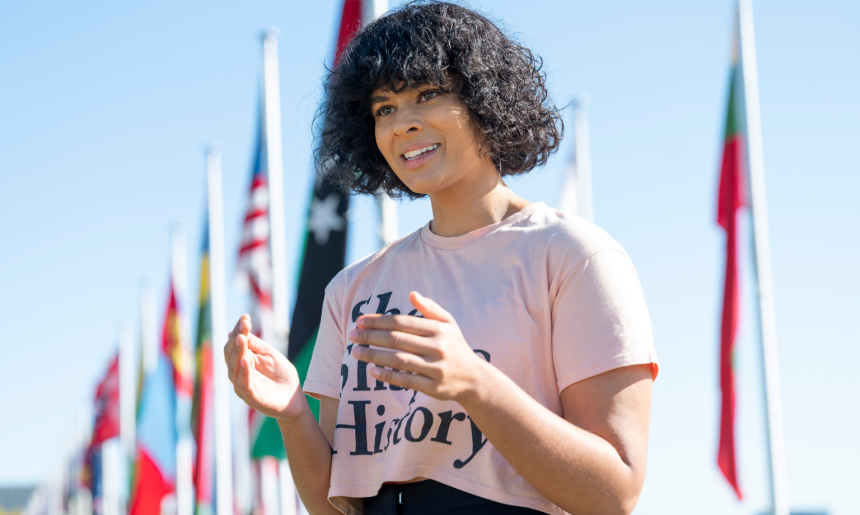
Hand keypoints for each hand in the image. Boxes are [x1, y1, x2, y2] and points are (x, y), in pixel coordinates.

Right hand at [224, 314, 304, 420]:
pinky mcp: (251, 397)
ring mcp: (243, 385)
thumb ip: (255, 344)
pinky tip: (246, 359)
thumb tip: (238, 330)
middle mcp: (238, 373)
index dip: (238, 330)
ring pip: (234, 368)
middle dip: (236, 338)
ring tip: (241, 337)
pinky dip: (243, 371)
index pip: (234, 344)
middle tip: (243, 325)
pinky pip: (243, 384)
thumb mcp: (269, 354)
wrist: (294, 398)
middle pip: (231, 354)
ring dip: (238, 352)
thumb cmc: (281, 375)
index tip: (244, 317)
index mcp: (242, 361)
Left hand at [349, 292, 487, 402]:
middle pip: (397, 340)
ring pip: (399, 360)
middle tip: (352, 335)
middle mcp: (438, 347)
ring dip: (374, 355)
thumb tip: (412, 294)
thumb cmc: (456, 347)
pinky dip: (388, 376)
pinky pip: (406, 380)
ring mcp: (435, 368)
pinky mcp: (433, 387)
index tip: (360, 321)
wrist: (475, 379)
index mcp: (438, 329)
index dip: (378, 321)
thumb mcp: (449, 324)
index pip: (402, 322)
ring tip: (356, 352)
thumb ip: (430, 309)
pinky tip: (372, 371)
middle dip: (371, 337)